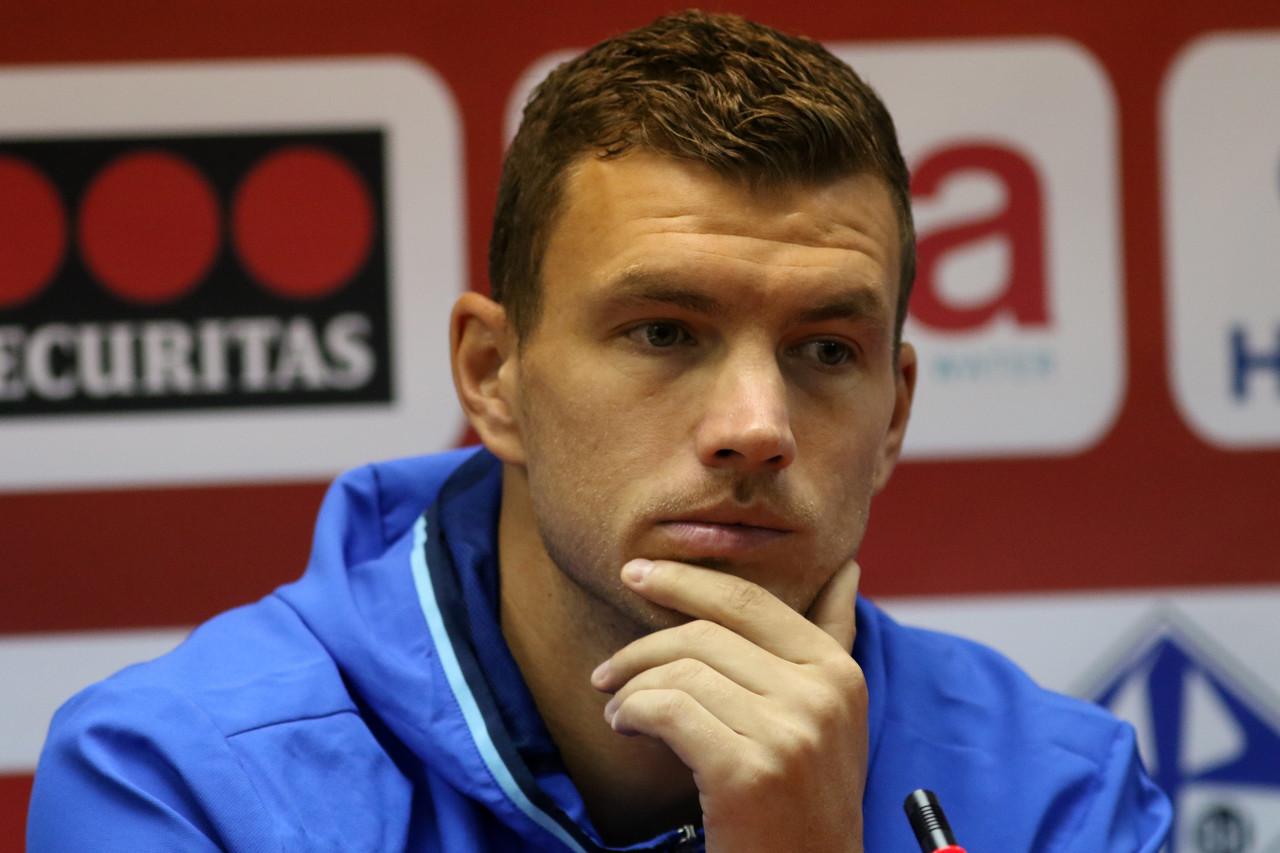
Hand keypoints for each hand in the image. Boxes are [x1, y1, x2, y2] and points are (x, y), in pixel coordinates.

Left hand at [590, 557, 867, 851]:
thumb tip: (846, 569)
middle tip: (606, 672)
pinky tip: (625, 727)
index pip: (749, 601)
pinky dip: (633, 713)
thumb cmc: (806, 798)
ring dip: (633, 689)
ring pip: (682, 673)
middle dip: (642, 647)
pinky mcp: (748, 771)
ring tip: (619, 712)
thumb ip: (831, 639)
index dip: (686, 580)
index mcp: (838, 671)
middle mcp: (821, 694)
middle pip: (706, 633)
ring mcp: (789, 733)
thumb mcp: (832, 716)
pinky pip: (668, 711)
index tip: (635, 573)